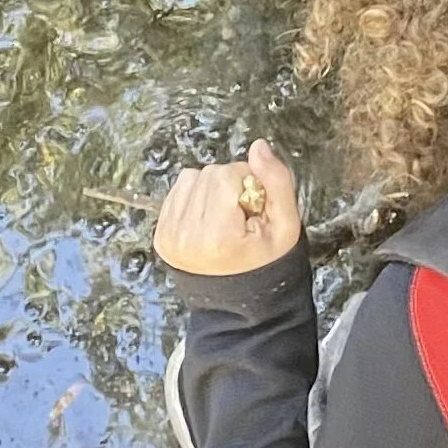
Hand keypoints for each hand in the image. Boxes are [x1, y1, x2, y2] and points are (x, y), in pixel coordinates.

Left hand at [154, 139, 302, 276]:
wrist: (241, 301)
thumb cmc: (267, 262)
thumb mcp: (287, 225)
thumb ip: (277, 181)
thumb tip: (259, 146)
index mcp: (217, 236)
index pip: (227, 174)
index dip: (248, 183)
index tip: (254, 209)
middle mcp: (186, 236)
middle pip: (208, 174)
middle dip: (229, 186)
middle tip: (241, 216)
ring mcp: (169, 237)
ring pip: (190, 178)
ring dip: (210, 189)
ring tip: (224, 217)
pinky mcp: (160, 236)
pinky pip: (176, 192)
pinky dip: (194, 198)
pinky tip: (208, 219)